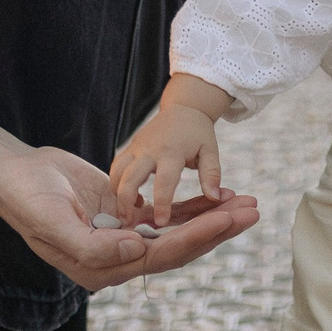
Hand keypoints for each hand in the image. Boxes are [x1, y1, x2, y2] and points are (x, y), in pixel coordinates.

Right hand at [0, 144, 258, 291]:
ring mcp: (124, 237)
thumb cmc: (28, 200)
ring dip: (212, 218)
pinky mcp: (126, 215)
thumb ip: (95, 247)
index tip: (226, 220)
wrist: (14, 175)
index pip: (161, 256)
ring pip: (178, 230)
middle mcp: (118, 258)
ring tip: (247, 204)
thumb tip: (136, 253)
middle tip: (252, 211)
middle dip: (217, 229)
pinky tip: (219, 198)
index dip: (196, 238)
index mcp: (103, 269)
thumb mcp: (54, 224)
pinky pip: (168, 214)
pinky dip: (194, 206)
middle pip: (179, 246)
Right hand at [111, 101, 227, 226]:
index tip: (161, 223)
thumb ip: (212, 175)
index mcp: (172, 152)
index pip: (165, 182)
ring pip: (117, 172)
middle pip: (129, 177)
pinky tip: (128, 197)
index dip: (161, 203)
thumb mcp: (210, 151)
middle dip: (125, 201)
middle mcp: (149, 150)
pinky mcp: (129, 148)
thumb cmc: (199, 134)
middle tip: (127, 223)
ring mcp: (136, 148)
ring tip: (127, 212)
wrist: (183, 108)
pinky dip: (116, 183)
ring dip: (117, 193)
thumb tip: (215, 198)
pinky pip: (116, 167)